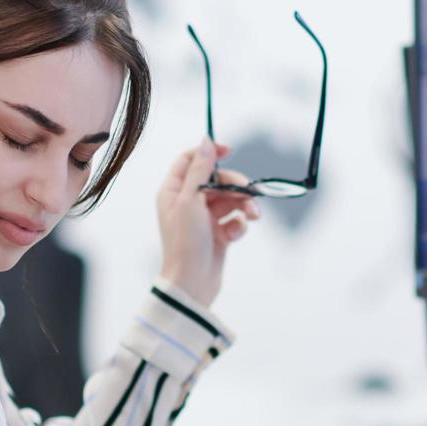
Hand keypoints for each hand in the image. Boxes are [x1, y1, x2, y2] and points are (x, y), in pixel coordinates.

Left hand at [157, 139, 258, 307]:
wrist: (192, 284)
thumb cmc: (185, 243)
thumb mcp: (191, 201)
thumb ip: (199, 170)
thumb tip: (206, 141)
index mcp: (173, 191)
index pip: (189, 160)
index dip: (209, 153)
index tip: (229, 151)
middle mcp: (187, 202)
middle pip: (216, 180)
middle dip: (235, 185)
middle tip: (250, 193)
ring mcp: (203, 218)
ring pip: (230, 200)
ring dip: (244, 206)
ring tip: (253, 217)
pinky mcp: (218, 234)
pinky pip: (234, 220)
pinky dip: (238, 226)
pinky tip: (234, 236)